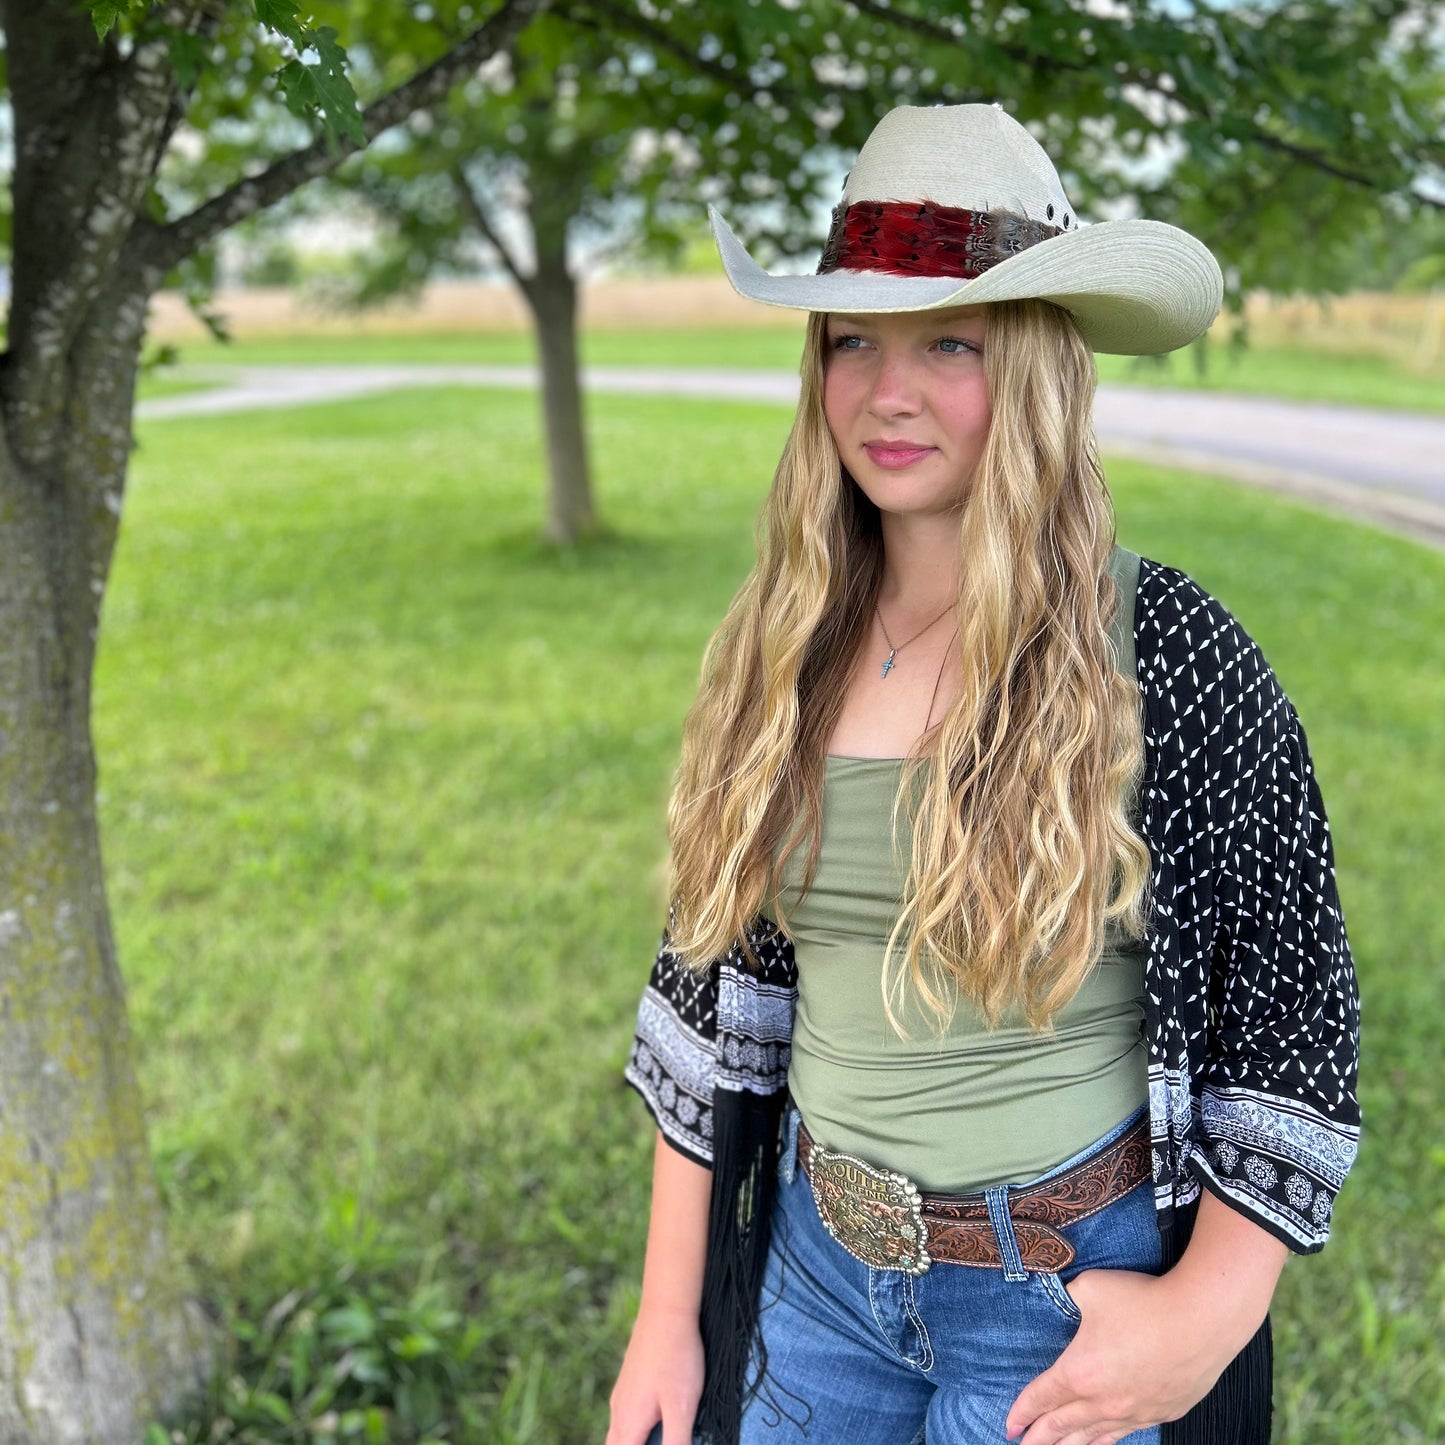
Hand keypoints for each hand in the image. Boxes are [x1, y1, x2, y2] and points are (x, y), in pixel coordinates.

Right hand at [606, 1303, 704, 1444]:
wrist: (666, 1310)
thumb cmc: (677, 1358)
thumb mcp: (682, 1407)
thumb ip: (676, 1444)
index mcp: (628, 1425)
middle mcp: (618, 1412)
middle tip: (657, 1442)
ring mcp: (621, 1396)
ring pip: (618, 1436)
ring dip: (632, 1444)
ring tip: (654, 1439)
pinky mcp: (629, 1383)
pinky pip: (623, 1420)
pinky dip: (632, 1434)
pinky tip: (651, 1427)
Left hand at [1004, 1267, 1245, 1444]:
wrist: (1202, 1319)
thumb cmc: (1143, 1300)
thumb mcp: (1090, 1288)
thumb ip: (1067, 1295)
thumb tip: (1060, 1296)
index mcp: (1079, 1372)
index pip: (1042, 1397)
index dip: (1022, 1412)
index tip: (1009, 1425)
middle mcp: (1104, 1401)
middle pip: (1063, 1425)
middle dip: (1040, 1437)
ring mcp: (1134, 1411)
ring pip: (1094, 1436)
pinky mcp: (1162, 1412)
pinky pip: (1125, 1433)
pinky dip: (1106, 1440)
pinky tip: (1101, 1443)